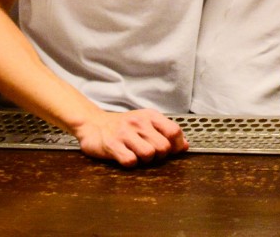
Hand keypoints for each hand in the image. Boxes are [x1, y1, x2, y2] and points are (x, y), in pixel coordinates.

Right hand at [70, 108, 187, 166]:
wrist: (93, 124)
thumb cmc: (124, 126)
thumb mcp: (146, 123)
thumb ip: (165, 132)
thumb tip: (185, 146)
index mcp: (150, 116)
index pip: (174, 131)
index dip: (177, 145)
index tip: (173, 152)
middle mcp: (139, 122)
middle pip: (163, 147)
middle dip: (160, 156)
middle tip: (151, 155)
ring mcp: (125, 133)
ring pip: (149, 154)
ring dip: (146, 161)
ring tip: (138, 157)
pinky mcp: (112, 145)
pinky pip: (130, 161)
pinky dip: (131, 164)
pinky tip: (126, 158)